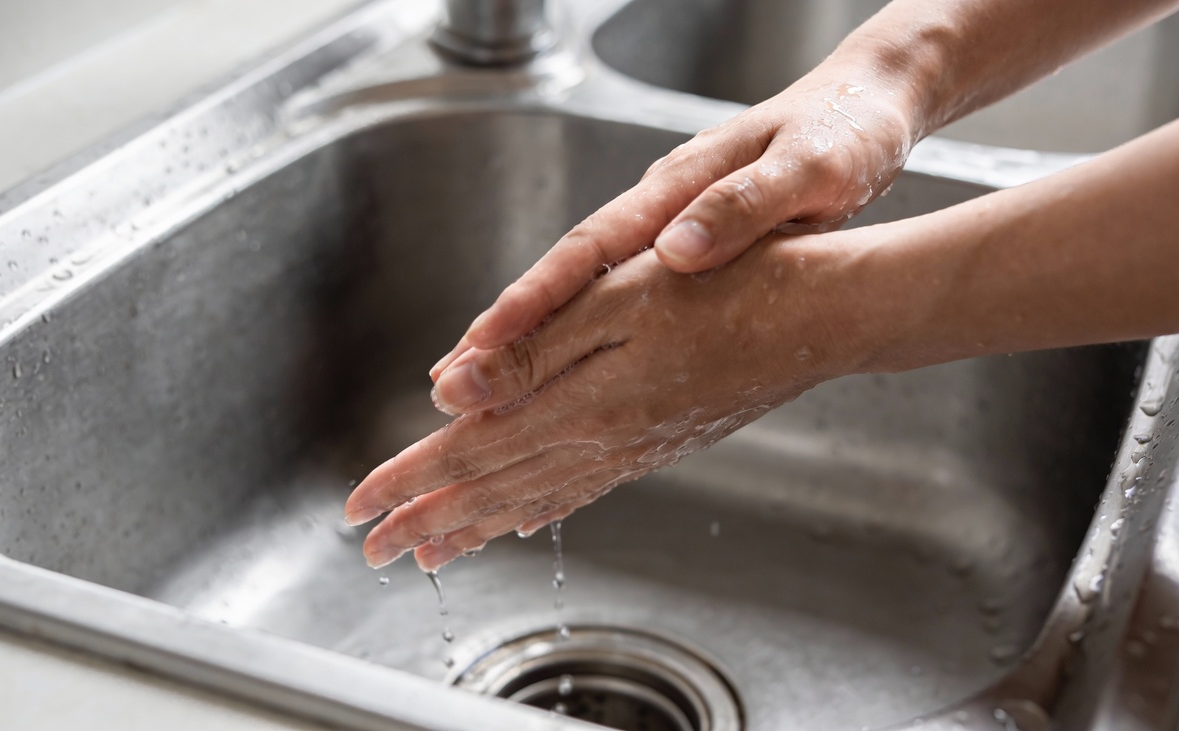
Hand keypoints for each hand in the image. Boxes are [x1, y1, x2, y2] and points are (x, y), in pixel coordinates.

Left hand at [343, 233, 869, 569]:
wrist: (819, 316)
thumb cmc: (728, 289)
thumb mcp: (617, 298)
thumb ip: (530, 348)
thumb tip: (451, 390)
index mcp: (580, 400)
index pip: (469, 452)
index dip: (407, 480)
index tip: (358, 507)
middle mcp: (600, 438)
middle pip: (491, 489)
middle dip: (424, 520)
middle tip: (375, 550)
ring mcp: (632, 447)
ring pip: (532, 498)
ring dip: (473, 527)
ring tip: (430, 552)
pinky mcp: (659, 442)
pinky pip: (581, 490)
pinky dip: (538, 509)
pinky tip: (522, 520)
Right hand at [428, 62, 918, 380]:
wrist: (871, 109)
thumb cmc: (845, 133)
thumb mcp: (810, 169)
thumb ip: (744, 206)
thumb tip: (678, 250)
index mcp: (680, 187)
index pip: (590, 250)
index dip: (535, 299)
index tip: (487, 343)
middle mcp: (660, 209)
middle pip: (565, 275)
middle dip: (505, 329)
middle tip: (450, 383)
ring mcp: (666, 229)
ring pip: (582, 293)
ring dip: (528, 341)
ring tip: (479, 390)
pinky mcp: (683, 250)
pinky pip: (613, 301)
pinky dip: (575, 337)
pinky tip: (556, 369)